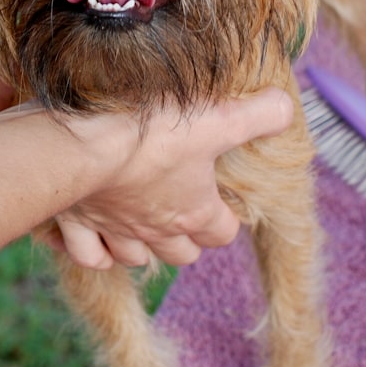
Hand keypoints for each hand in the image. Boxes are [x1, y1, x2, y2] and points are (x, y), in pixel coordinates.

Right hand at [48, 88, 293, 269]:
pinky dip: (95, 250)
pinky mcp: (77, 224)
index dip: (226, 219)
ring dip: (142, 246)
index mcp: (193, 211)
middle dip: (186, 238)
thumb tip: (287, 109)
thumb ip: (259, 115)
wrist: (83, 144)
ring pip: (135, 257)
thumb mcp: (218, 117)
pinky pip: (89, 255)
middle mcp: (156, 230)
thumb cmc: (152, 132)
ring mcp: (115, 231)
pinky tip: (97, 235)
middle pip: (182, 254)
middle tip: (183, 210)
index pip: (222, 233)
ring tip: (141, 222)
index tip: (223, 200)